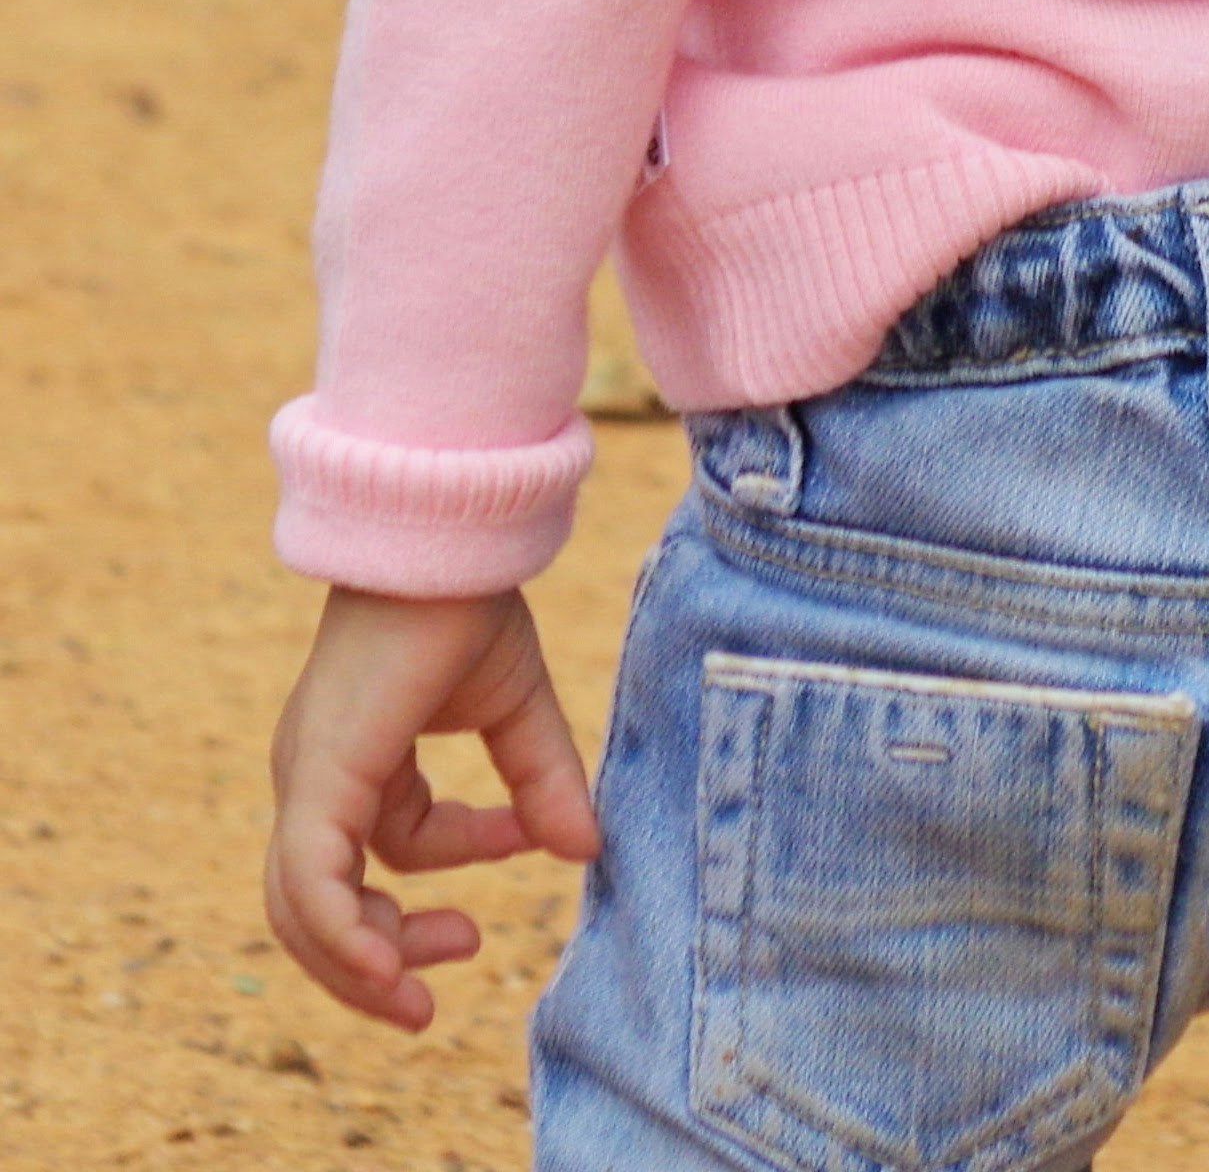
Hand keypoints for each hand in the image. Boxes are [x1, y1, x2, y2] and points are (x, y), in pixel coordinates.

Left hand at [266, 587, 600, 1027]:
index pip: (397, 843)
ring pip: (302, 915)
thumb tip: (588, 850)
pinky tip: (384, 970)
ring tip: (418, 995)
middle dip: (381, 958)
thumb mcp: (517, 705)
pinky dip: (341, 941)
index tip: (534, 841)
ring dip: (359, 968)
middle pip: (321, 907)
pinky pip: (309, 890)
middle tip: (442, 981)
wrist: (453, 532)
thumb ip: (543, 778)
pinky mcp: (319, 778)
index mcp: (355, 756)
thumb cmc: (471, 599)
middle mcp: (316, 774)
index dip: (466, 856)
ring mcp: (308, 777)